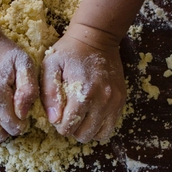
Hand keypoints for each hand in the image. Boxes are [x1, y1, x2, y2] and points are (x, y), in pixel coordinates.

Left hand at [41, 24, 125, 142]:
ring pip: (100, 134)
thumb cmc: (69, 51)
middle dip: (73, 129)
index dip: (59, 125)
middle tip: (68, 116)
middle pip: (84, 134)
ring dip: (87, 130)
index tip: (58, 114)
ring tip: (80, 117)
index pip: (68, 127)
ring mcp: (114, 101)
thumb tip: (54, 119)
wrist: (97, 37)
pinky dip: (100, 126)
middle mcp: (102, 100)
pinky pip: (111, 126)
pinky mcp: (121, 100)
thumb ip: (49, 94)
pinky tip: (91, 114)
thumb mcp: (51, 66)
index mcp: (83, 93)